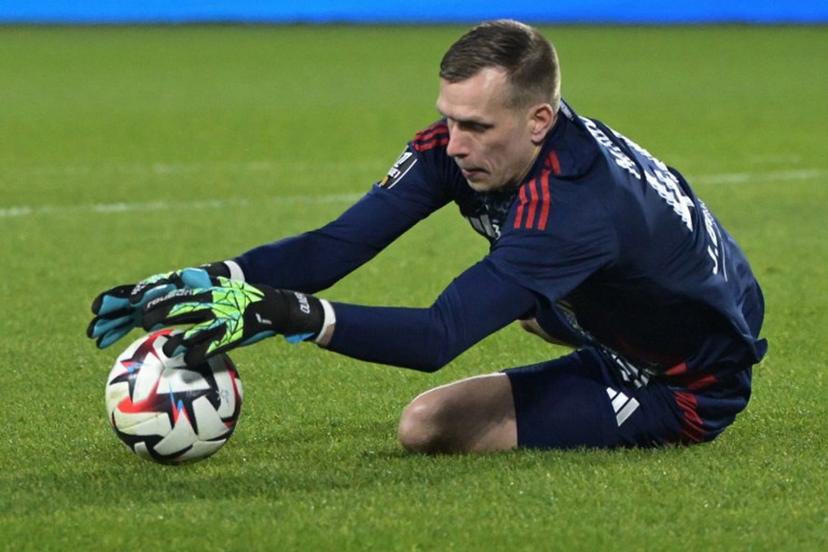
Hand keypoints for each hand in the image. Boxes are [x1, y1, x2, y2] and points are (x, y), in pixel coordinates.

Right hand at [87, 262, 229, 348]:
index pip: (138, 289)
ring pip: (121, 314)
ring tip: (92, 335)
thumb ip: (195, 278)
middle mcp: (147, 293)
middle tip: (94, 324)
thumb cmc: (206, 282)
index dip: (122, 297)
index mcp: (160, 285)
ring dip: (106, 324)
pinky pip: (126, 324)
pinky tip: (102, 343)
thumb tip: (188, 272)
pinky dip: (115, 332)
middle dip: (108, 311)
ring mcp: (144, 304)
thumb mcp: (203, 279)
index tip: (114, 305)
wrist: (207, 283)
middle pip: (123, 301)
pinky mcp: (144, 315)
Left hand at [142, 278, 323, 365]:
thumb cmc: (244, 301)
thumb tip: (179, 285)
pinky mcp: (233, 334)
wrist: (275, 307)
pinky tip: (187, 361)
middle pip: (180, 308)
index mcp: (208, 291)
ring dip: (175, 341)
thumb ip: (202, 288)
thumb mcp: (223, 289)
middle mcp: (213, 303)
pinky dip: (196, 355)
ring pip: (193, 330)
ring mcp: (223, 319)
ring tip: (165, 349)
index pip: (176, 293)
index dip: (156, 299)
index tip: (139, 306)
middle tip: (144, 325)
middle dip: (158, 316)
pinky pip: (210, 348)